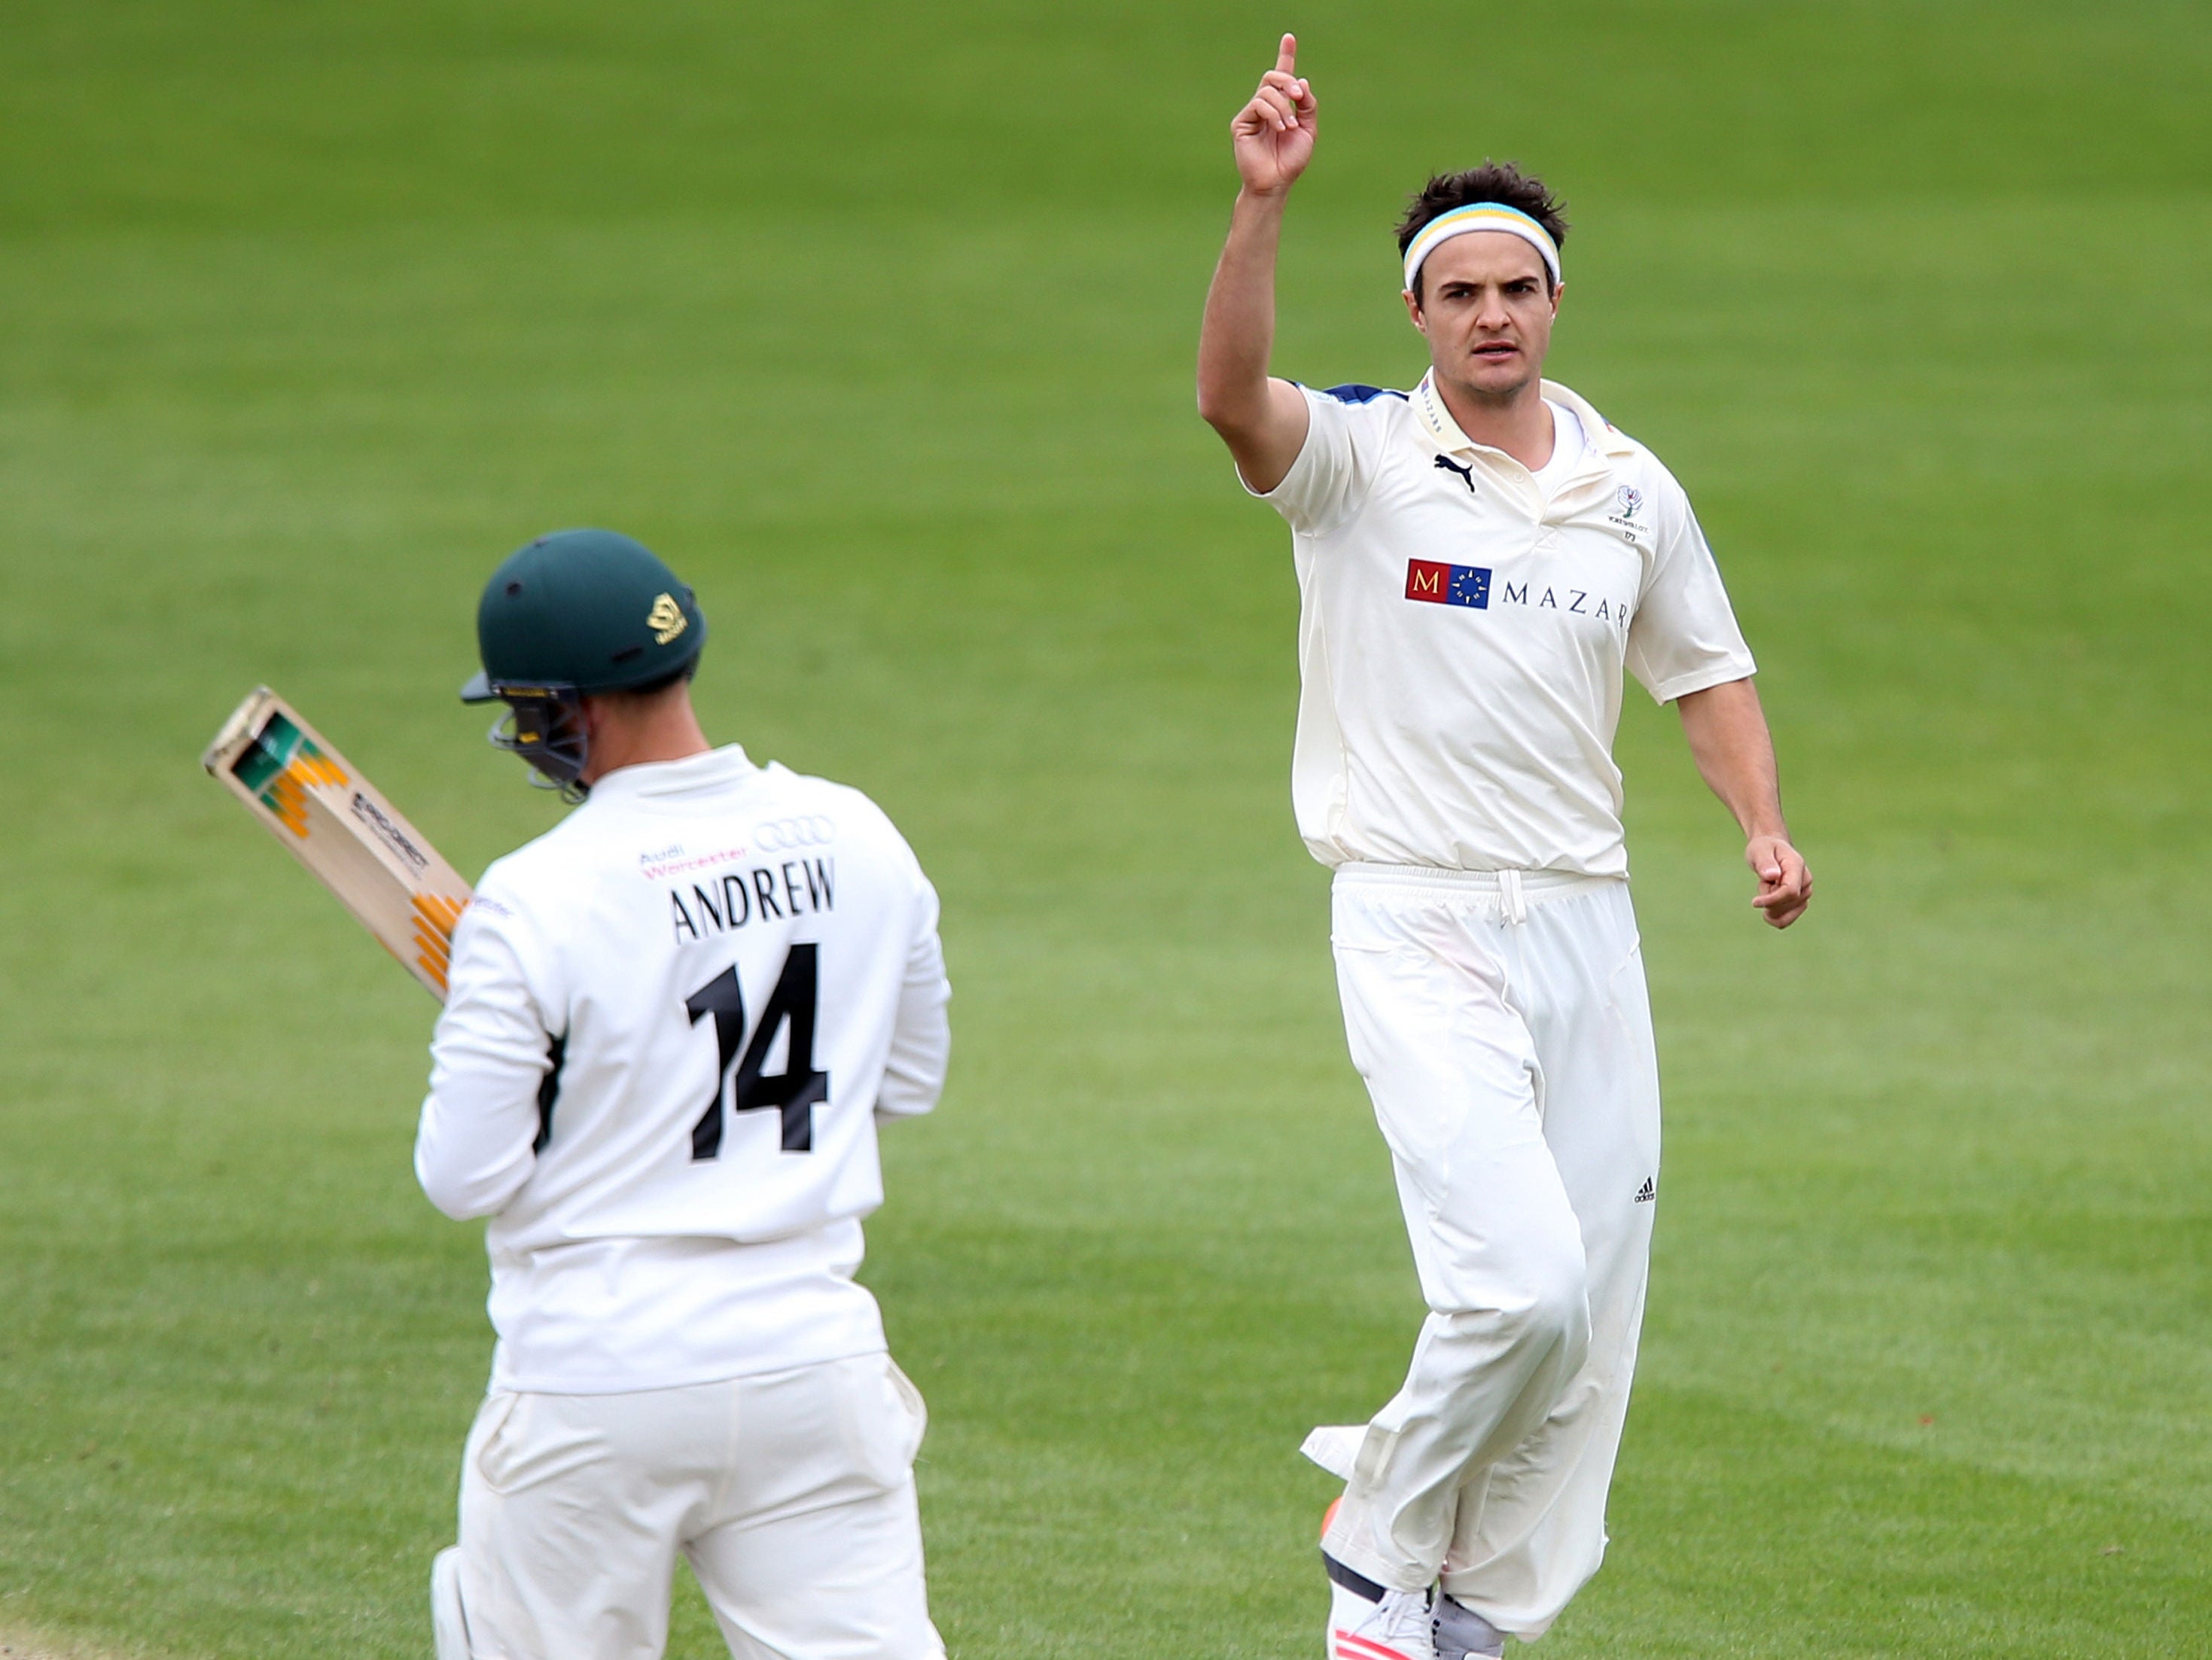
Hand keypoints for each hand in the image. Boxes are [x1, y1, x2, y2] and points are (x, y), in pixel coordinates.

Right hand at [1232, 34, 1316, 195]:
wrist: (1276, 182)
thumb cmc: (1291, 160)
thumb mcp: (1308, 129)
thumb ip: (1307, 105)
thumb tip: (1301, 81)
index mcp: (1282, 106)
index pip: (1282, 76)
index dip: (1286, 56)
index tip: (1289, 37)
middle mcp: (1265, 106)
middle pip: (1272, 77)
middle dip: (1288, 80)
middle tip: (1299, 95)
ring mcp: (1252, 114)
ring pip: (1267, 91)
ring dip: (1284, 106)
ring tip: (1289, 127)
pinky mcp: (1241, 122)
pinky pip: (1258, 105)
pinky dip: (1274, 114)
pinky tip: (1280, 129)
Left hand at [1746, 835, 1811, 928]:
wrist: (1771, 850)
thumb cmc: (1764, 849)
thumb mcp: (1759, 850)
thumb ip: (1765, 862)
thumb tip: (1772, 876)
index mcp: (1797, 866)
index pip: (1790, 891)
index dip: (1772, 900)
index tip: (1754, 902)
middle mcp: (1806, 881)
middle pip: (1787, 905)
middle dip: (1768, 900)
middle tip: (1764, 882)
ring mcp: (1805, 893)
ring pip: (1785, 915)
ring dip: (1769, 907)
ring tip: (1768, 887)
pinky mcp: (1800, 903)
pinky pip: (1786, 920)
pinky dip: (1773, 916)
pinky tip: (1768, 905)